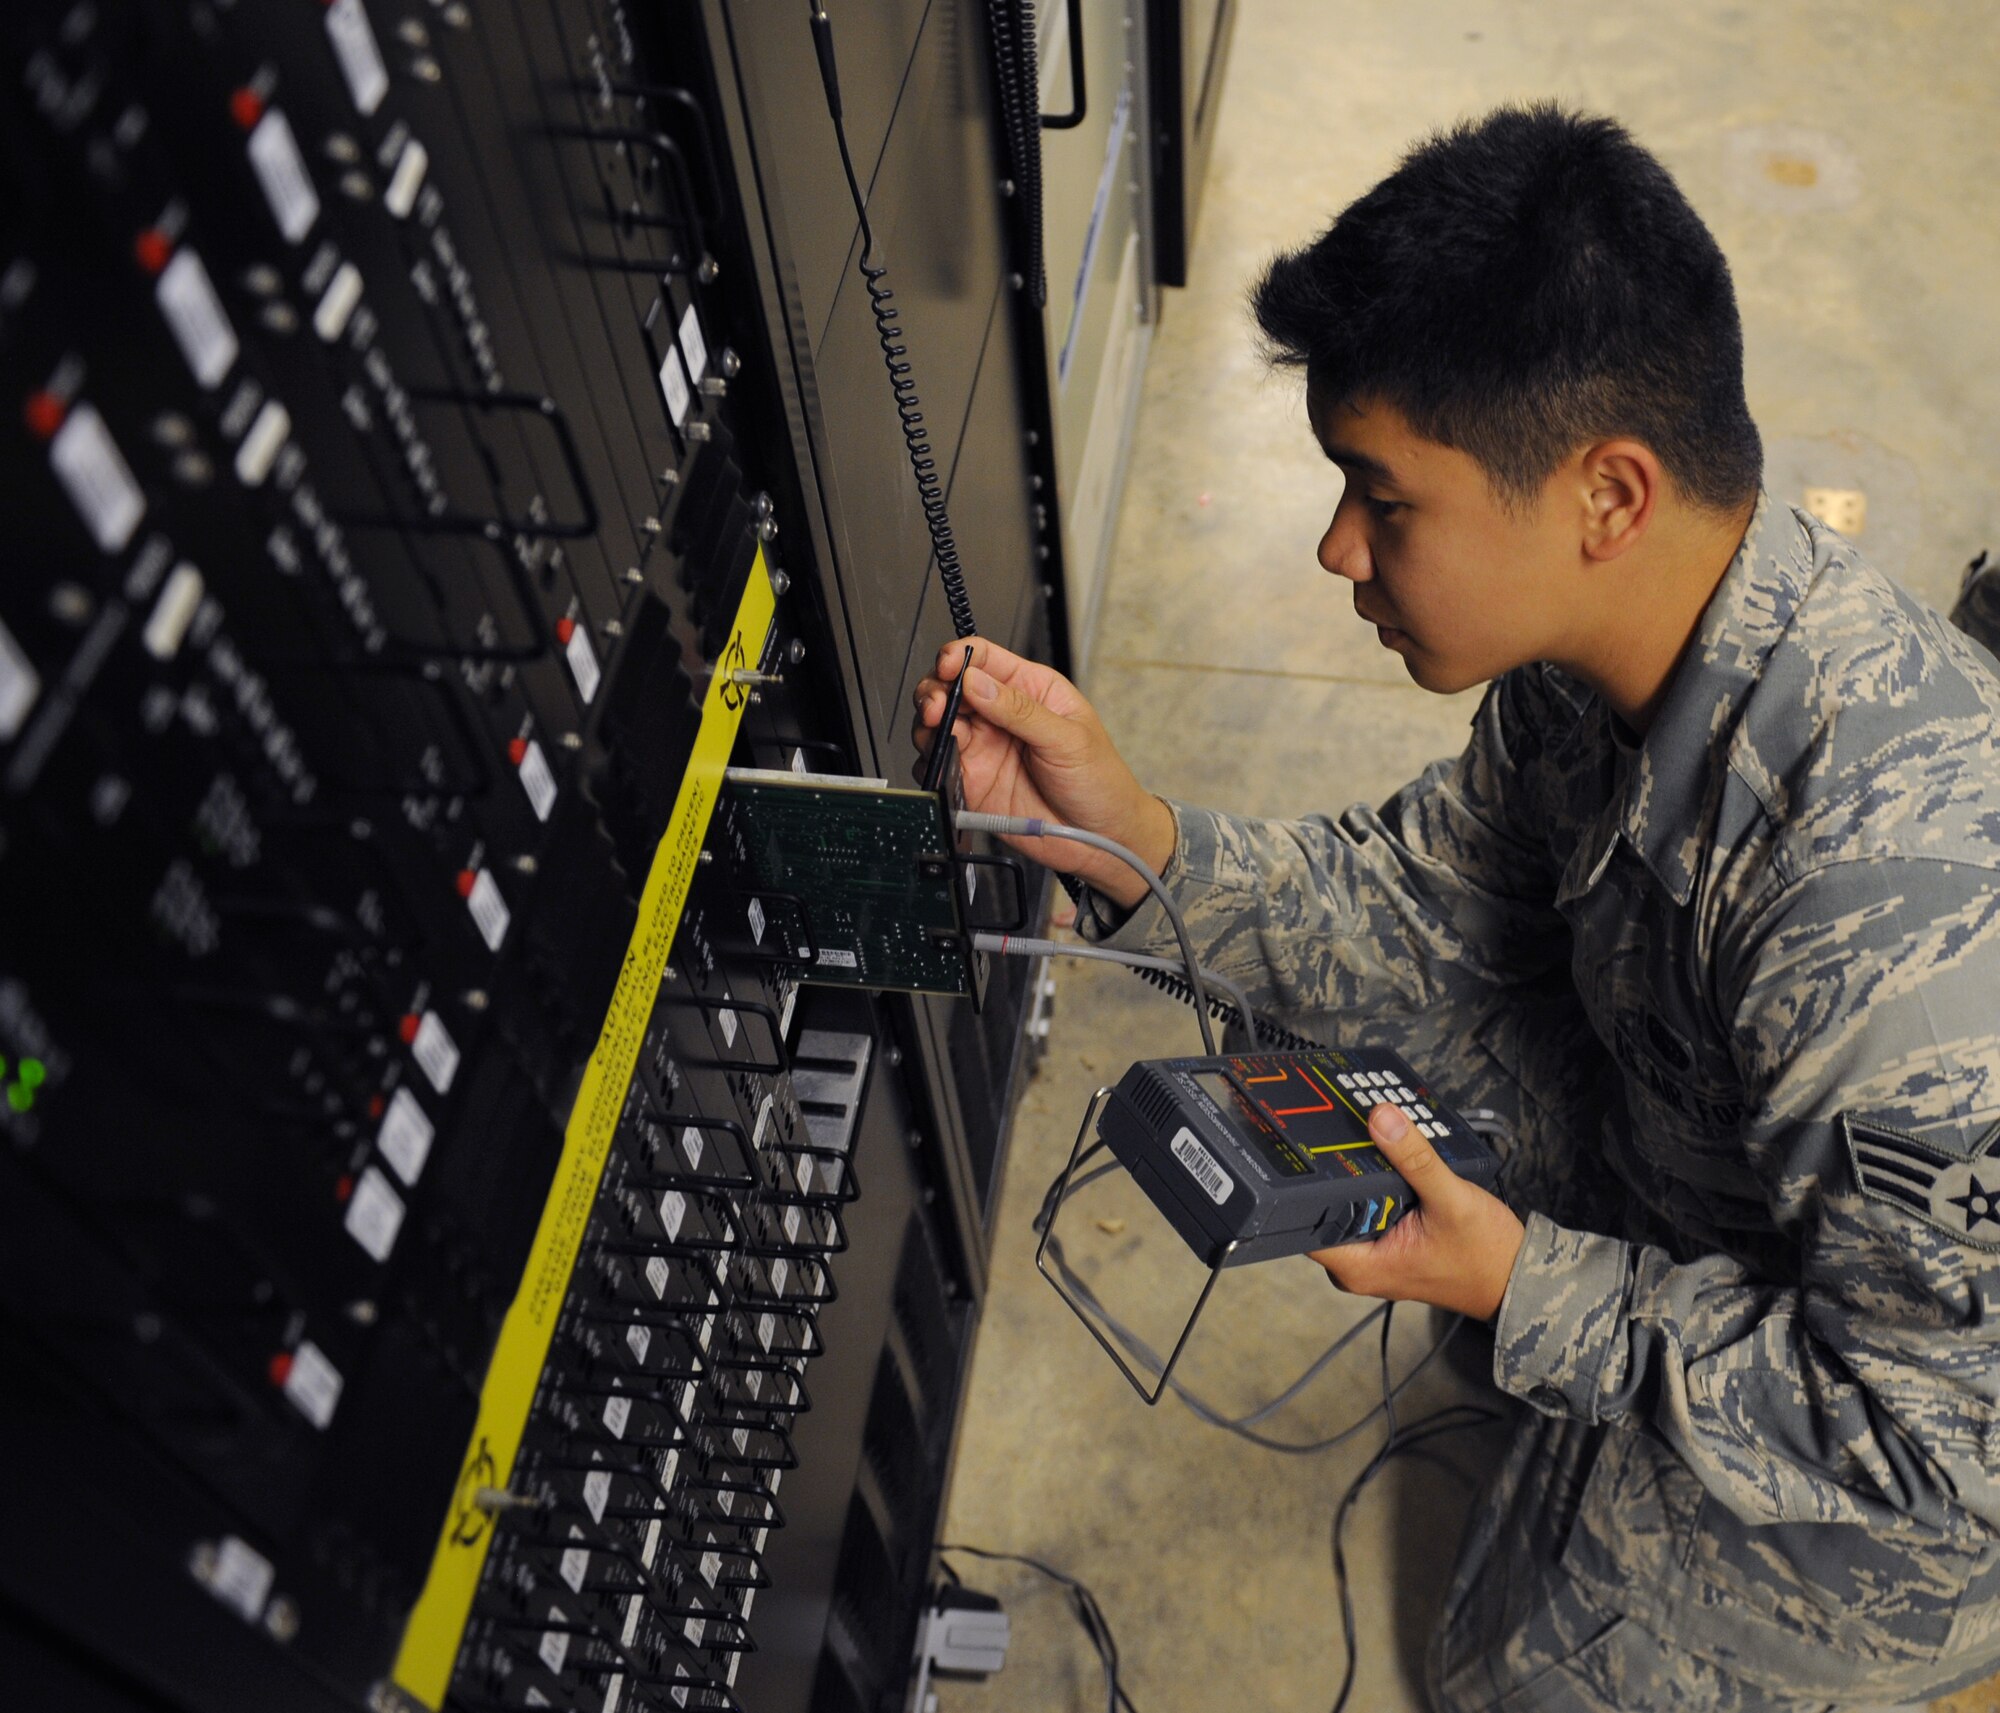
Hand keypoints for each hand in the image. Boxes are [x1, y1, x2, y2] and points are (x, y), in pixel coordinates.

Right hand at [910, 637, 1173, 906]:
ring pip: (938, 724)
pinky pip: (937, 765)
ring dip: (927, 724)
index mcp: (1030, 690)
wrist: (1101, 837)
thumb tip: (977, 682)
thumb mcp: (1068, 739)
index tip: (948, 668)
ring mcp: (984, 748)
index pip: (985, 659)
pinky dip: (928, 761)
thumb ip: (1020, 710)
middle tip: (936, 707)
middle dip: (935, 690)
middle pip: (952, 687)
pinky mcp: (972, 781)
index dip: (959, 657)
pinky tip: (938, 762)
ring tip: (934, 731)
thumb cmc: (1100, 781)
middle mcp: (1001, 716)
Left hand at [1312, 1104, 1525, 1322]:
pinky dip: (1377, 1186)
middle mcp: (1357, 1265)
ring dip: (1360, 1176)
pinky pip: (1369, 1208)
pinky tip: (1388, 1162)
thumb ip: (1414, 1159)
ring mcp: (1372, 1255)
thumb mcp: (1450, 1199)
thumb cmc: (1485, 1254)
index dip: (1302, 1183)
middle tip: (1344, 1128)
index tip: (1304, 1145)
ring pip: (1348, 1205)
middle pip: (1324, 1207)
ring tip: (1370, 1139)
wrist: (1516, 1277)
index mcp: (1358, 1267)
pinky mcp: (1387, 1243)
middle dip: (1336, 1171)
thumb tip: (1381, 1119)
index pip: (1303, 1221)